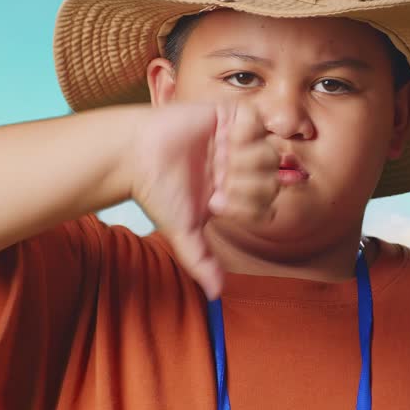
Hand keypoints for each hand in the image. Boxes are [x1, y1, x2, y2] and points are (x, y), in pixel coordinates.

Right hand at [129, 102, 279, 297]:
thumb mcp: (183, 231)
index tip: (219, 203)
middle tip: (221, 180)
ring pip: (270, 151)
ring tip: (222, 158)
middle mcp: (237, 167)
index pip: (267, 203)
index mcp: (233, 192)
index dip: (250, 206)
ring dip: (247, 159)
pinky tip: (224, 137)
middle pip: (274, 177)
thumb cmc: (157, 192)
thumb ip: (201, 261)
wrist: (136, 156)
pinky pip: (256, 120)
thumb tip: (215, 295)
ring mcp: (234, 140)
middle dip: (249, 183)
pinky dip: (246, 131)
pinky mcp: (227, 115)